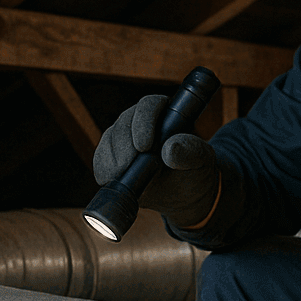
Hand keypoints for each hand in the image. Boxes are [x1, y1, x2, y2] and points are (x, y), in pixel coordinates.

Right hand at [93, 96, 220, 228]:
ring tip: (122, 175)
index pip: (149, 106)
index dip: (143, 122)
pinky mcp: (111, 156)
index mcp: (166, 114)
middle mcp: (141, 121)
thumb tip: (170, 148)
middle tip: (128, 166)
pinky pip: (100, 158)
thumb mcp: (200, 162)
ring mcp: (124, 138)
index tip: (144, 146)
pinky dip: (103, 169)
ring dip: (112, 158)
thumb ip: (189, 152)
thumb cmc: (195, 172)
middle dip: (124, 145)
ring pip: (109, 139)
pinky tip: (111, 179)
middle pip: (124, 123)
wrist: (184, 194)